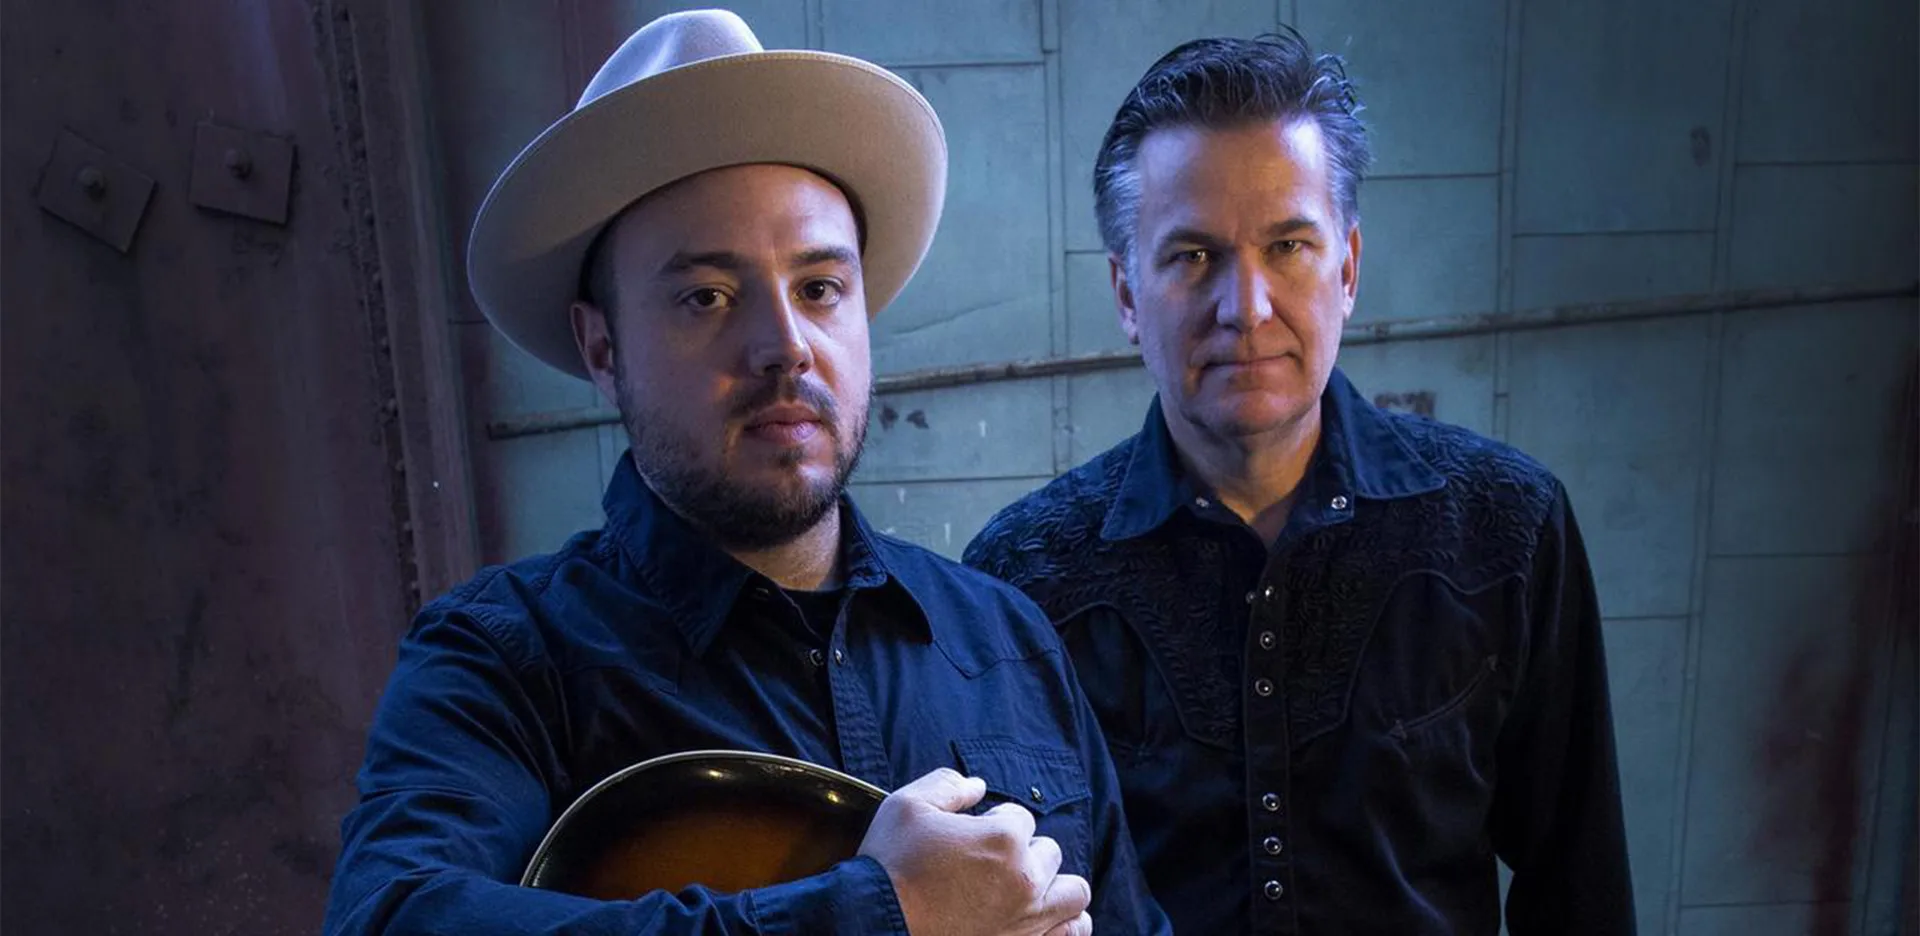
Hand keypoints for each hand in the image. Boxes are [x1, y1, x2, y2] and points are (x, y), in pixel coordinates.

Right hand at [858, 767, 1091, 935]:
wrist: (874, 926)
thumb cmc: (889, 867)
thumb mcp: (906, 807)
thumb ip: (947, 785)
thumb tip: (978, 785)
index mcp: (1003, 838)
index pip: (1019, 817)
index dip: (992, 824)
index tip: (969, 840)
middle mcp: (1026, 878)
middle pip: (1048, 851)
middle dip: (1022, 852)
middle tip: (989, 866)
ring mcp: (1029, 920)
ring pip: (1073, 892)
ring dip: (1055, 884)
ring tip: (1027, 887)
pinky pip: (1072, 932)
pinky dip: (1067, 923)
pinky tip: (1045, 915)